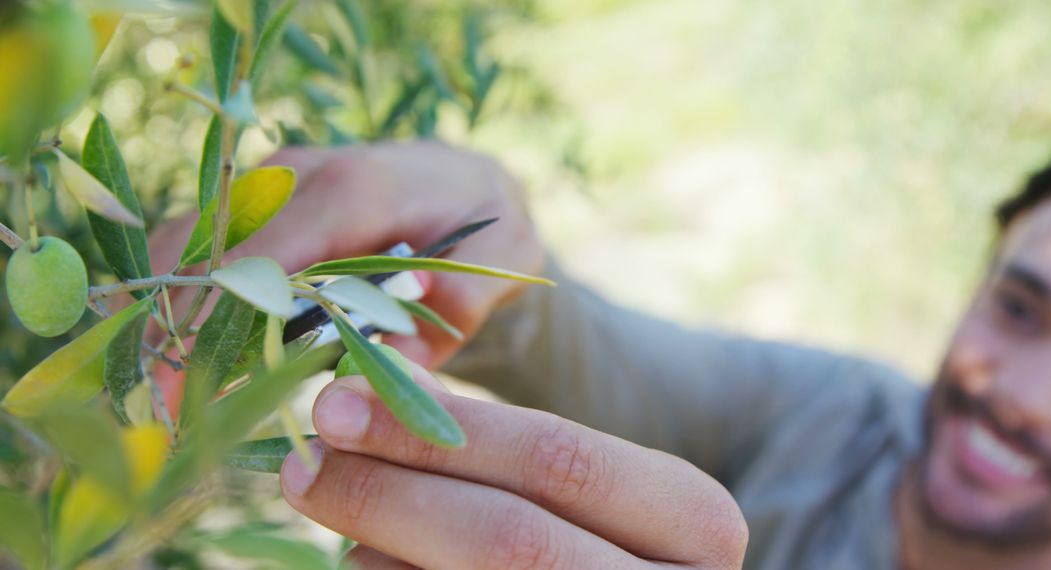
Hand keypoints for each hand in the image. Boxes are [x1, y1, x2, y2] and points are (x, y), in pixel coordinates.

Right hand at [148, 141, 543, 368]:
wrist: (469, 180)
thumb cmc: (483, 223)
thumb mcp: (499, 261)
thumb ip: (462, 301)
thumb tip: (401, 346)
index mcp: (352, 193)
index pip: (259, 260)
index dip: (211, 325)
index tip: (182, 392)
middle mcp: (298, 175)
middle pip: (205, 250)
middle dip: (172, 326)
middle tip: (161, 404)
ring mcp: (271, 180)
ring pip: (188, 238)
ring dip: (163, 308)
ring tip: (156, 383)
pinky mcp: (260, 196)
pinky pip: (200, 238)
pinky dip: (176, 288)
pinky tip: (170, 343)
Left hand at [280, 361, 747, 569]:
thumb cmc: (600, 535)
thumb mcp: (583, 486)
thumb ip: (498, 443)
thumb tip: (380, 387)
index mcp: (693, 520)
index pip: (560, 459)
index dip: (440, 430)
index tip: (338, 401)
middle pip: (512, 538)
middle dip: (393, 492)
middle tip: (304, 461)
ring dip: (381, 546)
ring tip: (327, 502)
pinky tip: (362, 557)